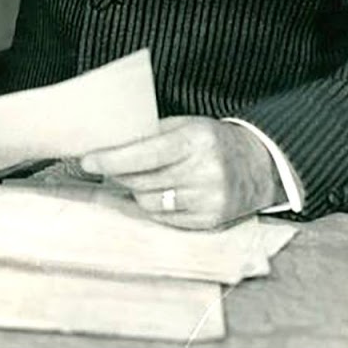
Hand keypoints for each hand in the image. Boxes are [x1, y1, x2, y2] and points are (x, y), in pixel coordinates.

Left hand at [75, 116, 283, 228]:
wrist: (260, 165)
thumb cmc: (213, 141)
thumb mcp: (186, 125)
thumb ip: (151, 134)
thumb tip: (107, 144)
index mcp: (196, 141)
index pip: (145, 153)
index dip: (112, 158)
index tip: (87, 159)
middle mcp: (205, 172)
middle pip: (142, 181)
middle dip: (119, 173)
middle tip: (108, 165)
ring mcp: (209, 200)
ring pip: (150, 203)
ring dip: (137, 191)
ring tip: (143, 177)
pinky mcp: (210, 222)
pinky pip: (165, 219)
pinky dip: (156, 206)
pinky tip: (162, 192)